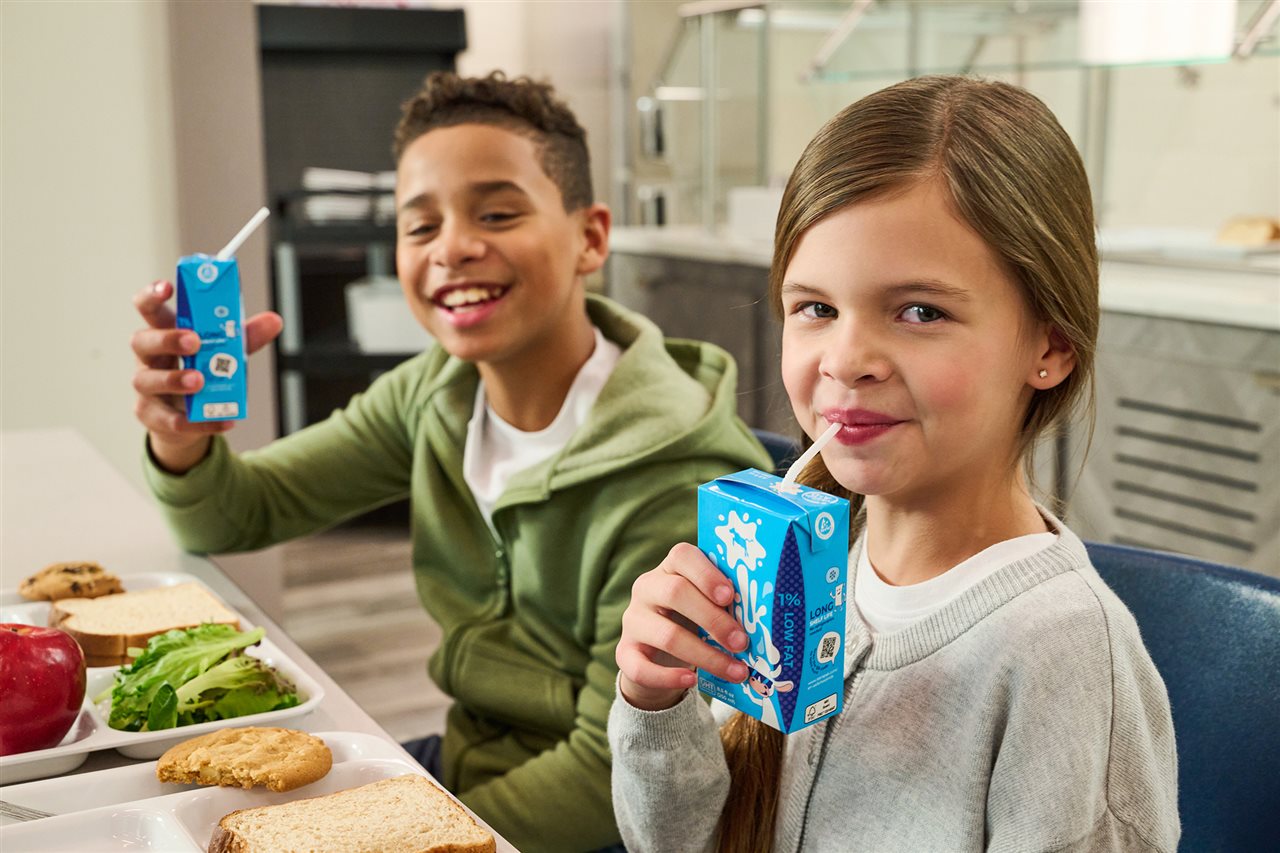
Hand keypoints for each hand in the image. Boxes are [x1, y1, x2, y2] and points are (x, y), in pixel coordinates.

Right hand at [131, 280, 282, 473]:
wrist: (190, 417)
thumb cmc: (204, 372)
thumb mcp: (226, 352)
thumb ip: (245, 336)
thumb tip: (274, 320)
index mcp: (164, 332)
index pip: (148, 308)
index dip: (153, 295)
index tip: (168, 287)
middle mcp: (149, 357)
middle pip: (143, 341)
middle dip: (167, 339)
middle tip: (194, 341)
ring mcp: (147, 387)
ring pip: (148, 380)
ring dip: (175, 379)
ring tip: (200, 381)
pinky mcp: (152, 416)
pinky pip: (170, 419)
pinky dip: (199, 421)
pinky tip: (224, 421)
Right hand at [616, 543, 749, 711]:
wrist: (658, 656)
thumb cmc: (693, 621)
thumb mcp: (706, 605)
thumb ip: (725, 604)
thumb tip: (765, 619)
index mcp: (670, 568)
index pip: (682, 555)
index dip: (706, 574)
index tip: (730, 596)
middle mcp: (646, 588)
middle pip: (675, 594)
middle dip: (714, 619)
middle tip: (743, 642)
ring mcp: (633, 621)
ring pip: (667, 635)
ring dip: (706, 656)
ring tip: (737, 671)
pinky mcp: (625, 653)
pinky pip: (642, 667)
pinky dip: (670, 677)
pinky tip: (693, 681)